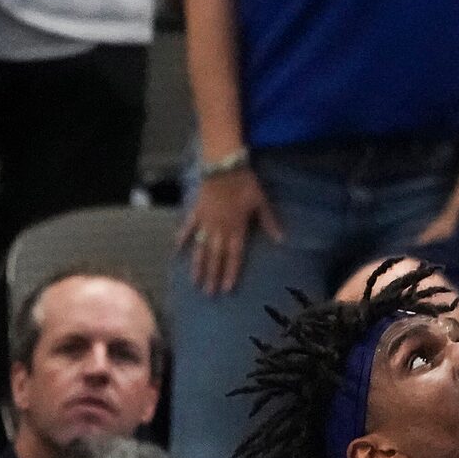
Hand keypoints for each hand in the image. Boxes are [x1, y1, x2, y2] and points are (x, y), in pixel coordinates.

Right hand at [177, 165, 284, 295]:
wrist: (223, 164)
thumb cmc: (245, 182)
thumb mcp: (260, 202)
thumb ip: (268, 222)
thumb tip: (281, 239)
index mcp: (236, 228)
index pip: (234, 255)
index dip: (231, 272)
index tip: (227, 289)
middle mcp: (219, 228)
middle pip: (216, 256)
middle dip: (213, 275)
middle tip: (209, 293)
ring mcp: (205, 220)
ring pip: (200, 247)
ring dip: (198, 265)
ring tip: (194, 281)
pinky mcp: (196, 210)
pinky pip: (188, 227)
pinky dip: (182, 237)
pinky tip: (177, 250)